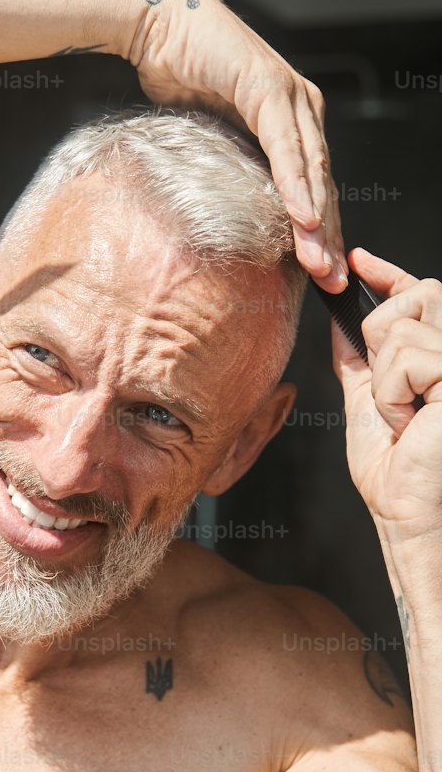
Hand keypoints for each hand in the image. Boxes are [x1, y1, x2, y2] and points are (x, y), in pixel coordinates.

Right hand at [125, 0, 345, 292]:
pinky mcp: (269, 88)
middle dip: (327, 238)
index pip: (313, 186)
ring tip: (319, 262)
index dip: (321, 233)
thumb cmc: (179, 75)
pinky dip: (295, 185)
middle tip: (330, 282)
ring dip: (317, 221)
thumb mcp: (211, 135)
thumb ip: (233, 164)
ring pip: (311, 170)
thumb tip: (230, 208)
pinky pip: (286, 148)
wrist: (159, 26)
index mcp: (290, 120)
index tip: (322, 275)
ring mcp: (289, 97)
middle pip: (321, 184)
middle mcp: (299, 108)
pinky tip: (303, 215)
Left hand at [332, 248, 441, 541]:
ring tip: (402, 418)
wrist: (406, 512)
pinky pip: (408, 358)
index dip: (390, 272)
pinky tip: (409, 424)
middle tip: (384, 385)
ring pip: (403, 327)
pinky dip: (393, 395)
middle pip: (418, 294)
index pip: (423, 293)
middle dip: (381, 332)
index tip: (358, 259)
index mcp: (440, 356)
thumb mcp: (366, 402)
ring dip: (384, 379)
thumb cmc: (395, 471)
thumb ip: (358, 361)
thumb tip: (340, 325)